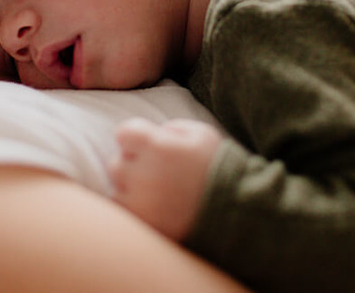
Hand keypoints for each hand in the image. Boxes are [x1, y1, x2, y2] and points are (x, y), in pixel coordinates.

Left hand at [110, 118, 221, 241]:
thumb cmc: (216, 166)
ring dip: (129, 189)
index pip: (123, 133)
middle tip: (155, 172)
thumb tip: (152, 133)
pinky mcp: (145, 226)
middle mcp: (145, 175)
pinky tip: (151, 206)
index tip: (148, 146)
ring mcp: (143, 203)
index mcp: (158, 147)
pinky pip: (124, 213)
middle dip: (132, 165)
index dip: (135, 138)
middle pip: (117, 163)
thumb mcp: (199, 133)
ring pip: (117, 190)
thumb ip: (170, 128)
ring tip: (154, 191)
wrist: (237, 211)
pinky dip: (132, 209)